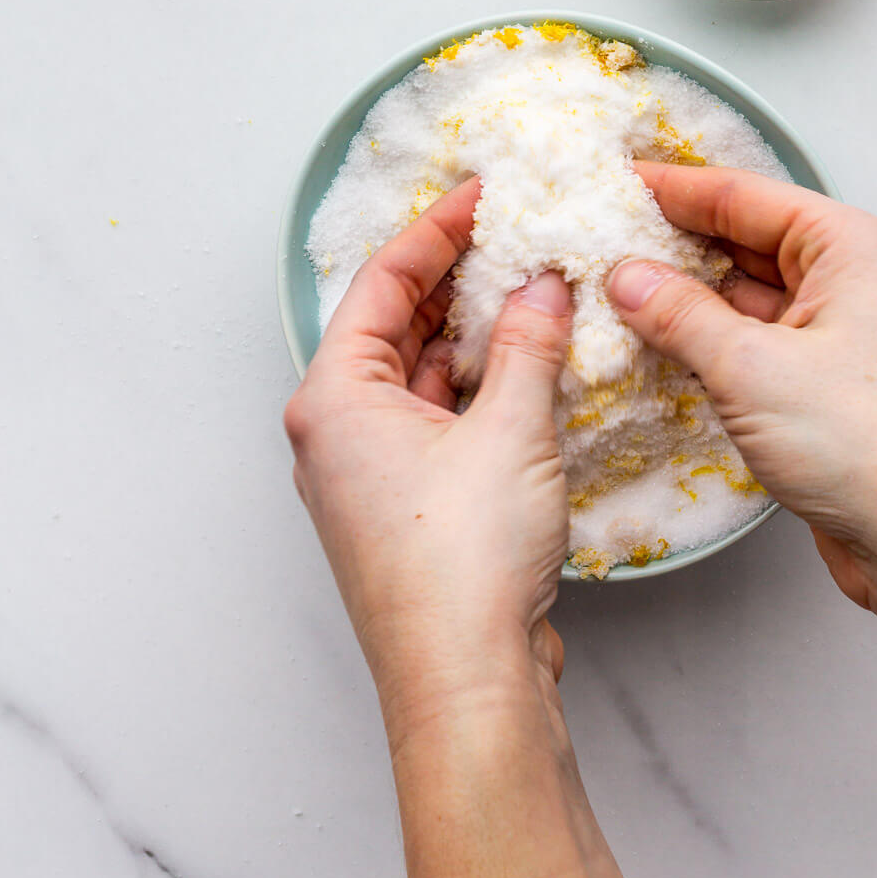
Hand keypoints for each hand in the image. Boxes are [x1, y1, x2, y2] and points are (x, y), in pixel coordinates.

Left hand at [283, 179, 571, 738]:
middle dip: (455, 280)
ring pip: (419, 378)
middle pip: (393, 327)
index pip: (380, 283)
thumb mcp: (510, 431)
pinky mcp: (407, 510)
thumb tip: (542, 285)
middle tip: (512, 235)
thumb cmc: (464, 562)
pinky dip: (477, 389)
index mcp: (334, 399)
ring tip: (530, 290)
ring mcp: (369, 475)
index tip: (482, 194)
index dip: (436, 230)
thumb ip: (527, 345)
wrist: (465, 683)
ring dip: (471, 336)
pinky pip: (438, 423)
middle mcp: (337, 433)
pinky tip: (525, 368)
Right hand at [608, 163, 876, 628]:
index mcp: (854, 247)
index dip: (677, 189)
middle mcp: (859, 279)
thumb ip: (680, 315)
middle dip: (679, 243)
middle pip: (751, 241)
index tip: (620, 182)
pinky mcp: (834, 386)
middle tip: (607, 238)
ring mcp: (849, 334)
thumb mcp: (752, 369)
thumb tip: (629, 277)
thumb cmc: (870, 448)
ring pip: (753, 297)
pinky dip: (714, 343)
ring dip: (692, 300)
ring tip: (619, 293)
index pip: (747, 196)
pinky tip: (664, 348)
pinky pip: (762, 344)